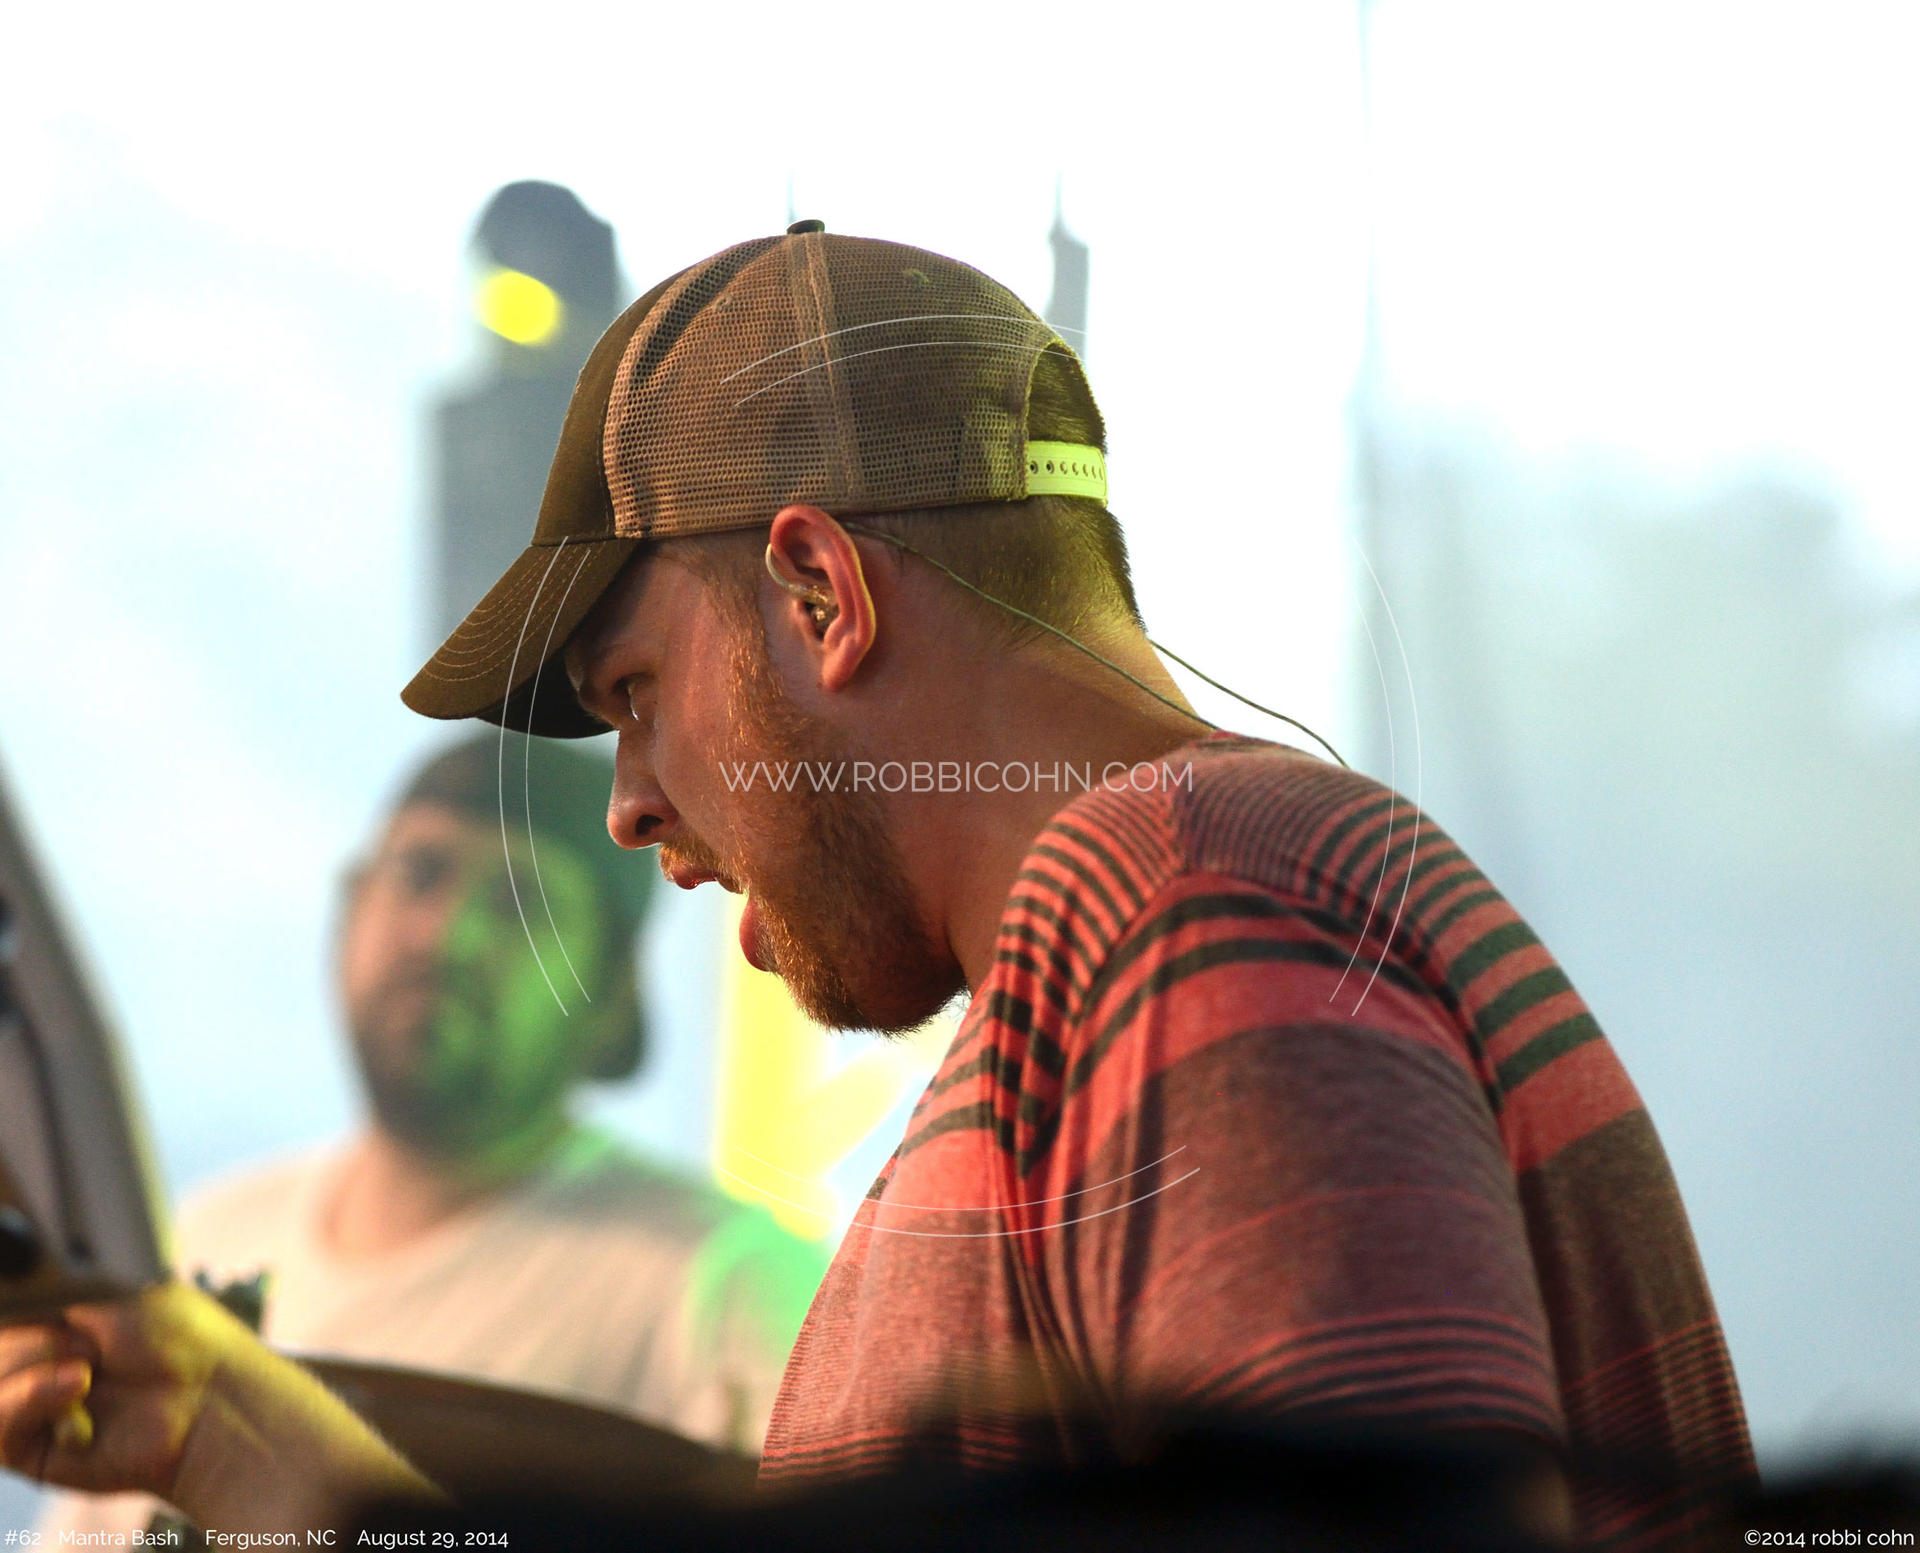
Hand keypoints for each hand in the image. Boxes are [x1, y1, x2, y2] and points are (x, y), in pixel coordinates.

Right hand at [0, 1281, 225, 1498]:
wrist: (210, 1399)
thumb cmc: (181, 1341)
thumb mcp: (120, 1291)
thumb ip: (58, 1290)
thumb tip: (12, 1290)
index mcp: (62, 1324)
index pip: (12, 1313)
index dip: (18, 1309)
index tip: (33, 1298)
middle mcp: (43, 1365)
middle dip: (37, 1336)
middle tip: (91, 1343)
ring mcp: (35, 1409)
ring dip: (36, 1364)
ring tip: (88, 1371)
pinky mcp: (32, 1452)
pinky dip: (30, 1398)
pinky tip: (76, 1389)